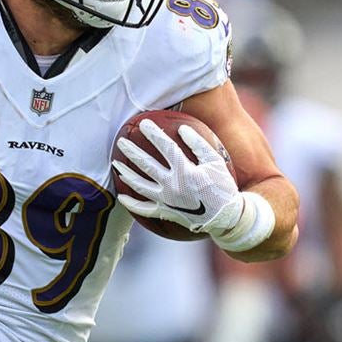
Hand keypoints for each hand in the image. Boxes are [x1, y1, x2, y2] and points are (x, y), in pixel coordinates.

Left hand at [112, 119, 240, 235]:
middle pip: (146, 165)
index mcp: (185, 171)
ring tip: (116, 164)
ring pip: (140, 185)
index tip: (143, 123)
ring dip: (126, 173)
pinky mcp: (164, 212)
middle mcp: (172, 185)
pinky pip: (143, 209)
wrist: (225, 218)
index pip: (165, 147)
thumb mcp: (215, 162)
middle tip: (121, 141)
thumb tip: (182, 129)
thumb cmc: (222, 186)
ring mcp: (166, 200)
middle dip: (132, 151)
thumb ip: (199, 144)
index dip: (153, 134)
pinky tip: (121, 196)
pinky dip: (131, 203)